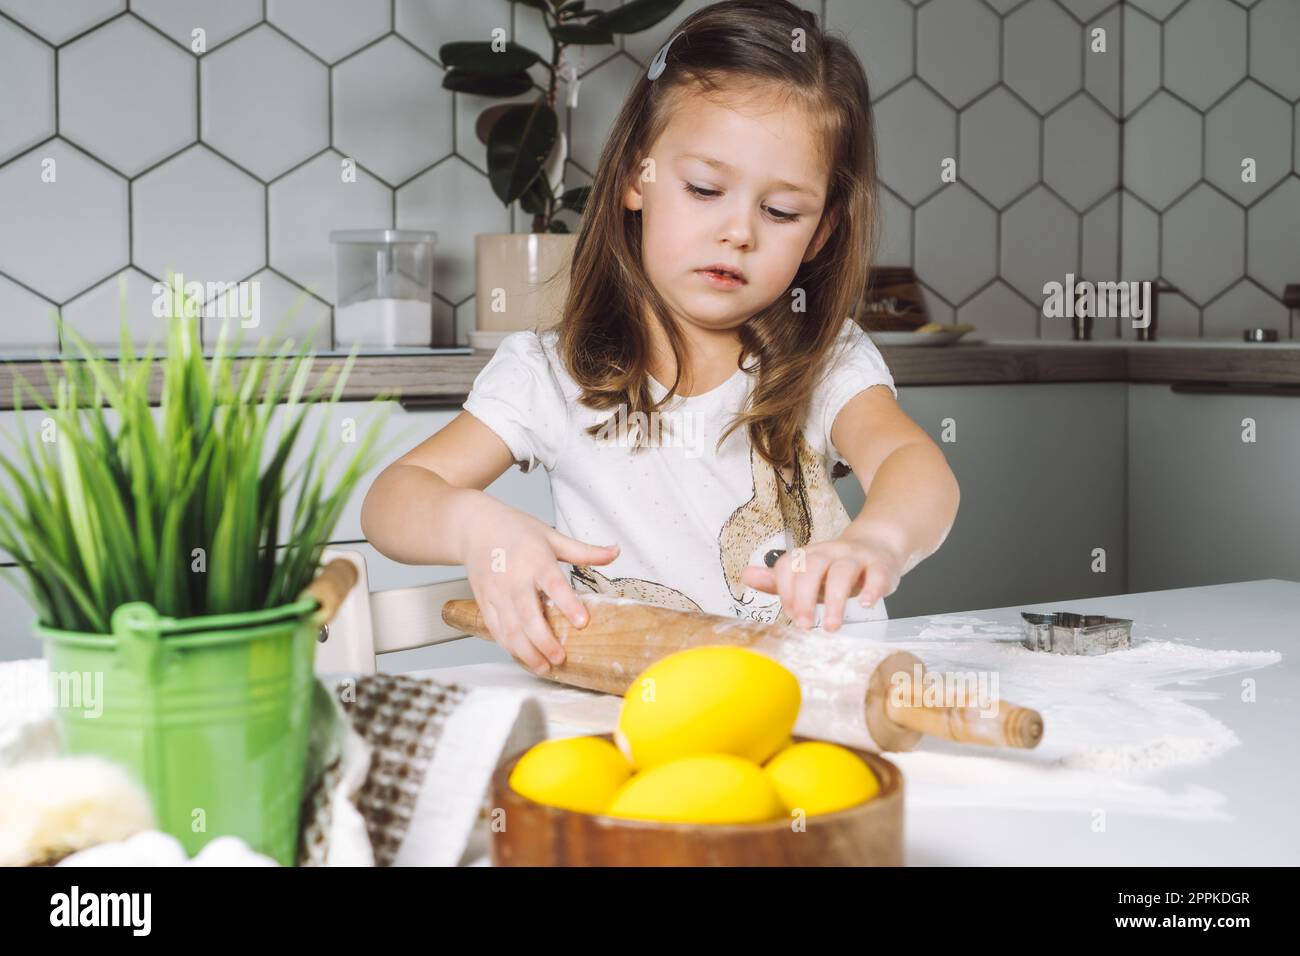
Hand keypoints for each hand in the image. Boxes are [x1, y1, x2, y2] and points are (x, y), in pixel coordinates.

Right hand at [459, 498, 619, 673]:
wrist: (475, 526)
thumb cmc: (515, 530)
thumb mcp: (552, 536)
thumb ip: (584, 551)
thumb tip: (615, 552)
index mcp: (536, 560)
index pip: (554, 585)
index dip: (568, 604)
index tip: (582, 622)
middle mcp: (514, 579)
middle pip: (529, 616)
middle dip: (544, 642)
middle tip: (560, 658)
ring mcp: (496, 592)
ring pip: (510, 629)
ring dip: (526, 652)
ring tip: (543, 667)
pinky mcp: (484, 601)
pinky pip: (495, 629)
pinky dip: (508, 646)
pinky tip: (522, 656)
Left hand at [740, 532, 904, 631]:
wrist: (878, 546)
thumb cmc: (836, 568)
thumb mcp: (807, 575)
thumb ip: (778, 580)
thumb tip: (746, 576)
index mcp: (810, 555)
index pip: (789, 565)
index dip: (785, 591)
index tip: (791, 615)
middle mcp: (830, 553)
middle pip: (813, 567)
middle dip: (805, 597)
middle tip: (805, 625)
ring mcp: (856, 558)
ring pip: (843, 572)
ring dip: (836, 601)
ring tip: (832, 626)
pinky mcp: (881, 565)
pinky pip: (877, 573)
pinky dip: (872, 589)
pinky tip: (867, 604)